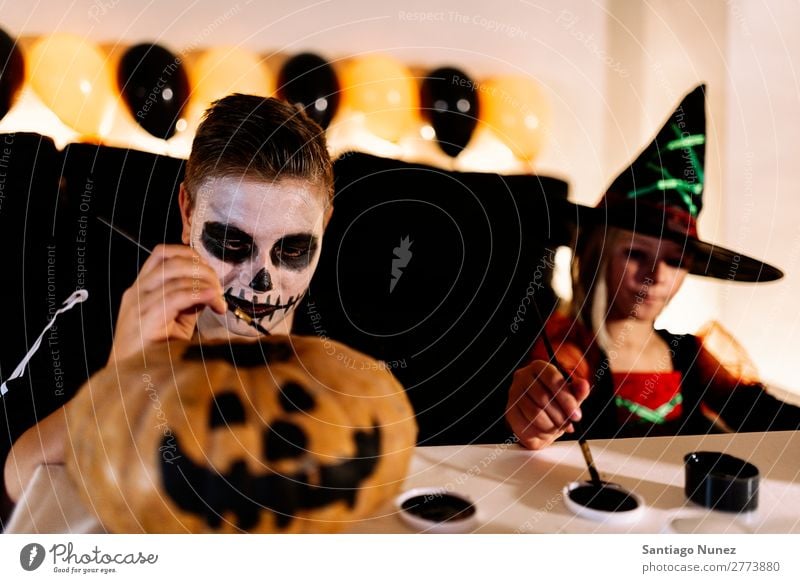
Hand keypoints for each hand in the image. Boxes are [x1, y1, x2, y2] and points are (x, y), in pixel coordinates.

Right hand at [109, 244, 226, 363]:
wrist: (131, 380)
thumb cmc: (155, 352)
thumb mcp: (176, 320)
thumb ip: (190, 301)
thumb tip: (211, 287)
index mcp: (141, 288)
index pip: (163, 254)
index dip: (190, 255)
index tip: (210, 270)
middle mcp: (136, 292)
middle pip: (171, 261)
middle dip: (202, 269)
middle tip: (219, 287)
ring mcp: (138, 305)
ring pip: (175, 276)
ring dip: (205, 283)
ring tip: (218, 299)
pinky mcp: (145, 320)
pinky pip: (176, 297)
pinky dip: (200, 295)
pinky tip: (213, 302)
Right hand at [506, 360, 590, 449]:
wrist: (538, 419)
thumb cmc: (555, 403)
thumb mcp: (570, 396)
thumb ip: (578, 391)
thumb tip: (584, 385)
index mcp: (539, 367)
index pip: (553, 379)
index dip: (567, 400)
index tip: (576, 415)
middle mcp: (522, 376)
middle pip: (543, 398)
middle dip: (560, 415)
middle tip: (568, 424)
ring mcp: (513, 393)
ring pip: (534, 413)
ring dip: (550, 425)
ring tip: (557, 426)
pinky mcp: (509, 410)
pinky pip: (526, 425)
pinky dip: (539, 432)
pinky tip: (545, 430)